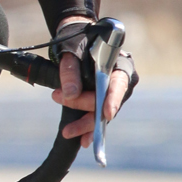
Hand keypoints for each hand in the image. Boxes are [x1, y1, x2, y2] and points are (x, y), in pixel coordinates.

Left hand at [52, 16, 133, 141]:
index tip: (106, 114)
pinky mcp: (105, 102)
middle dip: (84, 107)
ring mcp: (115, 94)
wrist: (78, 42)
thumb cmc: (78, 43)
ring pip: (102, 113)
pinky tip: (83, 140)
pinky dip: (89, 127)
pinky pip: (98, 117)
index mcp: (121, 65)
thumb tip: (70, 94)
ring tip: (67, 131)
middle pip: (107, 101)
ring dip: (85, 123)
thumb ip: (70, 71)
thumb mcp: (72, 52)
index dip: (113, 99)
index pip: (120, 83)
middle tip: (58, 98)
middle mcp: (123, 81)